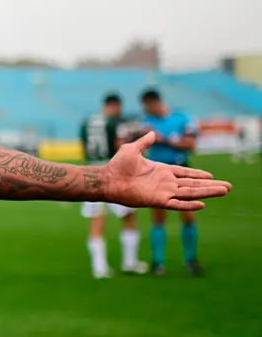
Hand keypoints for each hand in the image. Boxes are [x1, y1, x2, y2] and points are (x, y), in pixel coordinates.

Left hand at [103, 131, 231, 209]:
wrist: (107, 179)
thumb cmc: (117, 165)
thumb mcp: (132, 149)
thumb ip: (144, 142)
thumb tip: (151, 131)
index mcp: (161, 171)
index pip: (185, 174)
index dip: (198, 175)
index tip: (212, 176)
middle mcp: (165, 182)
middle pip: (193, 185)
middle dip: (210, 185)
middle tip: (228, 187)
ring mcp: (163, 192)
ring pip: (190, 193)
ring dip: (207, 193)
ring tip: (223, 192)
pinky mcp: (157, 200)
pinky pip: (176, 204)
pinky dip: (188, 204)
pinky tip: (202, 204)